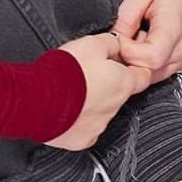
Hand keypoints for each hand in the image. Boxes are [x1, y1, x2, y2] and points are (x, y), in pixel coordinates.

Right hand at [44, 32, 151, 149]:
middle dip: (107, 83)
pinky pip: (84, 127)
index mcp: (122, 83)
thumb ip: (110, 43)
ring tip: (70, 89)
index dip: (135, 67)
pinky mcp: (83, 138)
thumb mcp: (91, 43)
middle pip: (118, 93)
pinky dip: (77, 117)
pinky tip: (65, 107)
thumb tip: (117, 45)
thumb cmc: (64, 72)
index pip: (143, 76)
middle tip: (86, 72)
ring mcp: (99, 125)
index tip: (125, 62)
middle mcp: (114, 107)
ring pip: (101, 110)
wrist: (39, 99)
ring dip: (90, 100)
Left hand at [112, 0, 181, 84]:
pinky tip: (145, 40)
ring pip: (154, 74)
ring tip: (137, 33)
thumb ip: (126, 18)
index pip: (151, 58)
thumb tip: (114, 40)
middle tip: (126, 32)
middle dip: (130, 56)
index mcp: (176, 27)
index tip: (119, 35)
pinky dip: (148, 60)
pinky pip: (160, 70)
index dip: (128, 52)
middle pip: (150, 70)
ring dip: (139, 59)